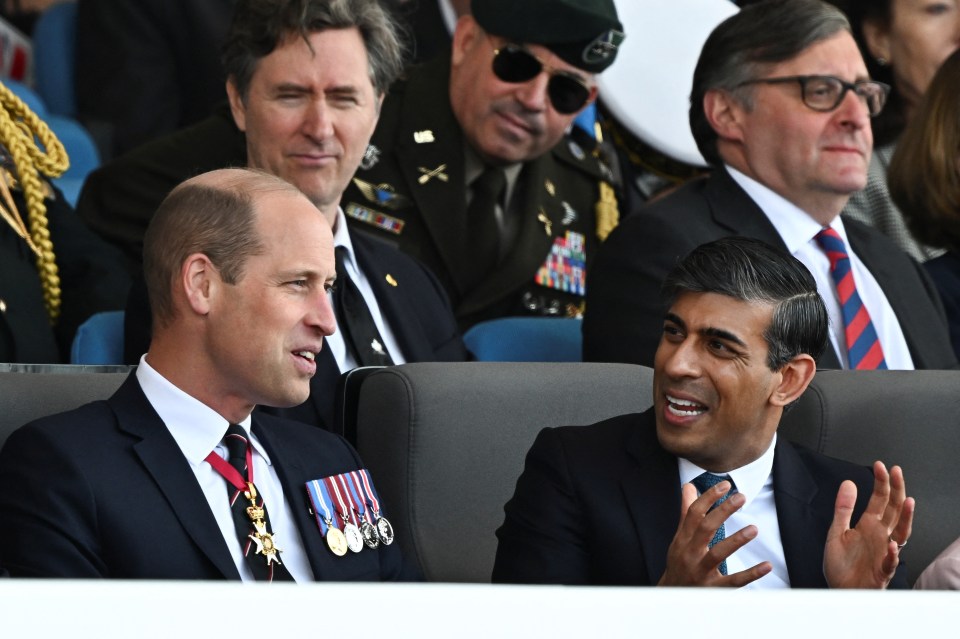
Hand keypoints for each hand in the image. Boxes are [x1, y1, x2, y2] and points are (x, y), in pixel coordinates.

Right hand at [658, 480, 771, 586]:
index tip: (724, 485)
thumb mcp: (680, 537)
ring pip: (718, 554)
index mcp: (683, 538)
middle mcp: (690, 553)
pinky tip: (766, 566)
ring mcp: (701, 571)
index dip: (708, 497)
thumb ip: (687, 512)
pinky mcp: (713, 588)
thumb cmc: (679, 561)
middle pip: (706, 528)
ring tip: (754, 528)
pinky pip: (733, 581)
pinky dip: (751, 574)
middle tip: (741, 497)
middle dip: (723, 511)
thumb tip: (689, 487)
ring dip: (736, 540)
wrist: (673, 595)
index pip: (693, 513)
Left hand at [823, 461, 914, 588]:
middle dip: (896, 490)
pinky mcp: (882, 570)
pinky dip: (892, 554)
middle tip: (896, 471)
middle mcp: (880, 535)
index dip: (882, 483)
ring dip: (905, 518)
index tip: (881, 466)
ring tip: (907, 502)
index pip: (880, 500)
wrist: (839, 589)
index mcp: (869, 525)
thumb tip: (848, 482)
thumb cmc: (841, 564)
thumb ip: (843, 508)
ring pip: (900, 533)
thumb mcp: (836, 532)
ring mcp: (883, 552)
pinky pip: (890, 561)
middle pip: (893, 510)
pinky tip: (891, 544)